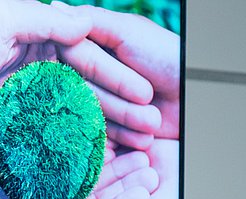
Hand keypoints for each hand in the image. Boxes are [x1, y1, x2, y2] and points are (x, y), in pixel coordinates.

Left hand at [0, 0, 159, 147]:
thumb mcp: (0, 19)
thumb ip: (43, 21)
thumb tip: (86, 22)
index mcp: (46, 45)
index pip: (91, 64)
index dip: (119, 82)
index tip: (146, 99)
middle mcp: (43, 76)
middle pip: (91, 97)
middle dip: (122, 113)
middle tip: (152, 133)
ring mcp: (30, 107)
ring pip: (76, 125)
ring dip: (106, 139)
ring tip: (135, 155)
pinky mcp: (13, 134)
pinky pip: (49, 148)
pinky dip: (71, 160)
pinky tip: (97, 175)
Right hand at [76, 6, 180, 140]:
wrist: (191, 98)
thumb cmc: (167, 58)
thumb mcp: (131, 32)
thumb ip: (93, 20)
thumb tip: (54, 8)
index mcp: (90, 47)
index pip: (73, 58)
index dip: (98, 68)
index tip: (127, 68)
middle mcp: (88, 75)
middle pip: (81, 91)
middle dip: (119, 97)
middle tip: (148, 94)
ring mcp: (97, 105)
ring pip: (91, 116)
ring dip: (128, 118)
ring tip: (153, 119)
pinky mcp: (106, 131)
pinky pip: (101, 138)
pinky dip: (127, 137)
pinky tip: (146, 136)